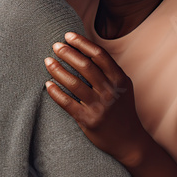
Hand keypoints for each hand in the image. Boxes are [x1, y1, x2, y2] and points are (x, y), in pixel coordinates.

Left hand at [43, 32, 152, 166]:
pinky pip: (67, 103)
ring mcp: (99, 106)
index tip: (68, 36)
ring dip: (57, 70)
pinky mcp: (88, 120)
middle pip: (85, 66)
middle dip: (67, 53)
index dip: (82, 43)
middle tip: (55, 46)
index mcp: (120, 80)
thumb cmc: (122, 109)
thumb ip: (108, 70)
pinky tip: (47, 84)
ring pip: (73, 83)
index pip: (99, 55)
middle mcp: (110, 91)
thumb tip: (84, 48)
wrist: (129, 141)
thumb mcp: (122, 87)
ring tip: (47, 61)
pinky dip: (55, 92)